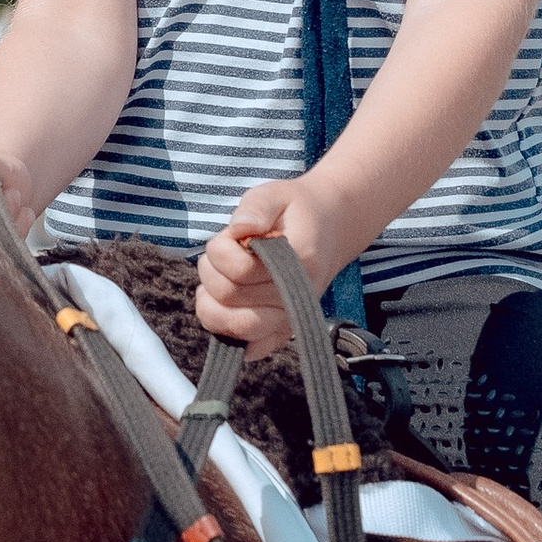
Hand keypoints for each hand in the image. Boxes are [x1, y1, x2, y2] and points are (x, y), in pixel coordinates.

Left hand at [195, 178, 341, 344]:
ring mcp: (292, 319)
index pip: (239, 269)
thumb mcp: (274, 194)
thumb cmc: (296, 211)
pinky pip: (248, 348)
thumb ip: (255, 208)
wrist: (330, 227)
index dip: (221, 248)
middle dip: (211, 272)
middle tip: (222, 253)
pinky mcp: (283, 333)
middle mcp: (298, 296)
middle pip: (229, 298)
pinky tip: (229, 303)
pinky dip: (227, 329)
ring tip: (222, 278)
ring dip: (213, 301)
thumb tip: (239, 228)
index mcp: (299, 259)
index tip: (232, 234)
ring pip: (233, 327)